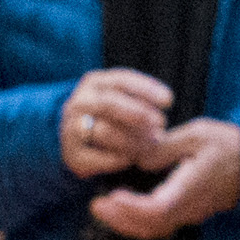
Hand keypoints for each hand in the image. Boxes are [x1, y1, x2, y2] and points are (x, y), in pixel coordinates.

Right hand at [57, 68, 177, 179]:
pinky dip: (119, 159)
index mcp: (94, 83)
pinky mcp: (72, 156)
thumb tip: (166, 100)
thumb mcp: (122, 99)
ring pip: (104, 132)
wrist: (76, 142)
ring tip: (151, 145)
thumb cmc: (111, 117)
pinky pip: (100, 158)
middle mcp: (79, 102)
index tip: (169, 101)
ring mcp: (70, 129)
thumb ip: (139, 98)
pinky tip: (131, 159)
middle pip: (109, 104)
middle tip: (161, 124)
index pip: (120, 80)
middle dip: (139, 114)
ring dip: (133, 140)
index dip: (147, 89)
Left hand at [91, 118, 239, 239]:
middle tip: (96, 205)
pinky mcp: (190, 213)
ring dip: (126, 223)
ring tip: (104, 208)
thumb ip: (165, 146)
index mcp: (190, 188)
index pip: (157, 208)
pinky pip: (161, 225)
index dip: (132, 208)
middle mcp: (189, 207)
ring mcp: (190, 214)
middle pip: (150, 226)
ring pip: (154, 229)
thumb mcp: (197, 135)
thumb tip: (140, 159)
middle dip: (119, 219)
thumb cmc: (229, 146)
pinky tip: (124, 210)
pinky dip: (139, 222)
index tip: (114, 196)